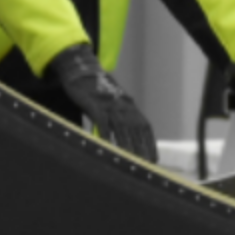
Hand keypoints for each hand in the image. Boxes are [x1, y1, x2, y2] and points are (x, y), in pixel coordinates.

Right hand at [47, 45, 157, 162]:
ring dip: (127, 146)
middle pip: (136, 130)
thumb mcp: (112, 101)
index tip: (153, 158)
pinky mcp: (95, 104)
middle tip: (144, 165)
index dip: (150, 143)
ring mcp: (109, 104)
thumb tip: (124, 134)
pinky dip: (105, 135)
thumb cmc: (95, 88)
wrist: (80, 69)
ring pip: (122, 128)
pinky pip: (102, 122)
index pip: (145, 126)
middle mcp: (122, 104)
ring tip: (129, 161)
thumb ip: (119, 116)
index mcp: (129, 104)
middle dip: (142, 149)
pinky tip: (106, 146)